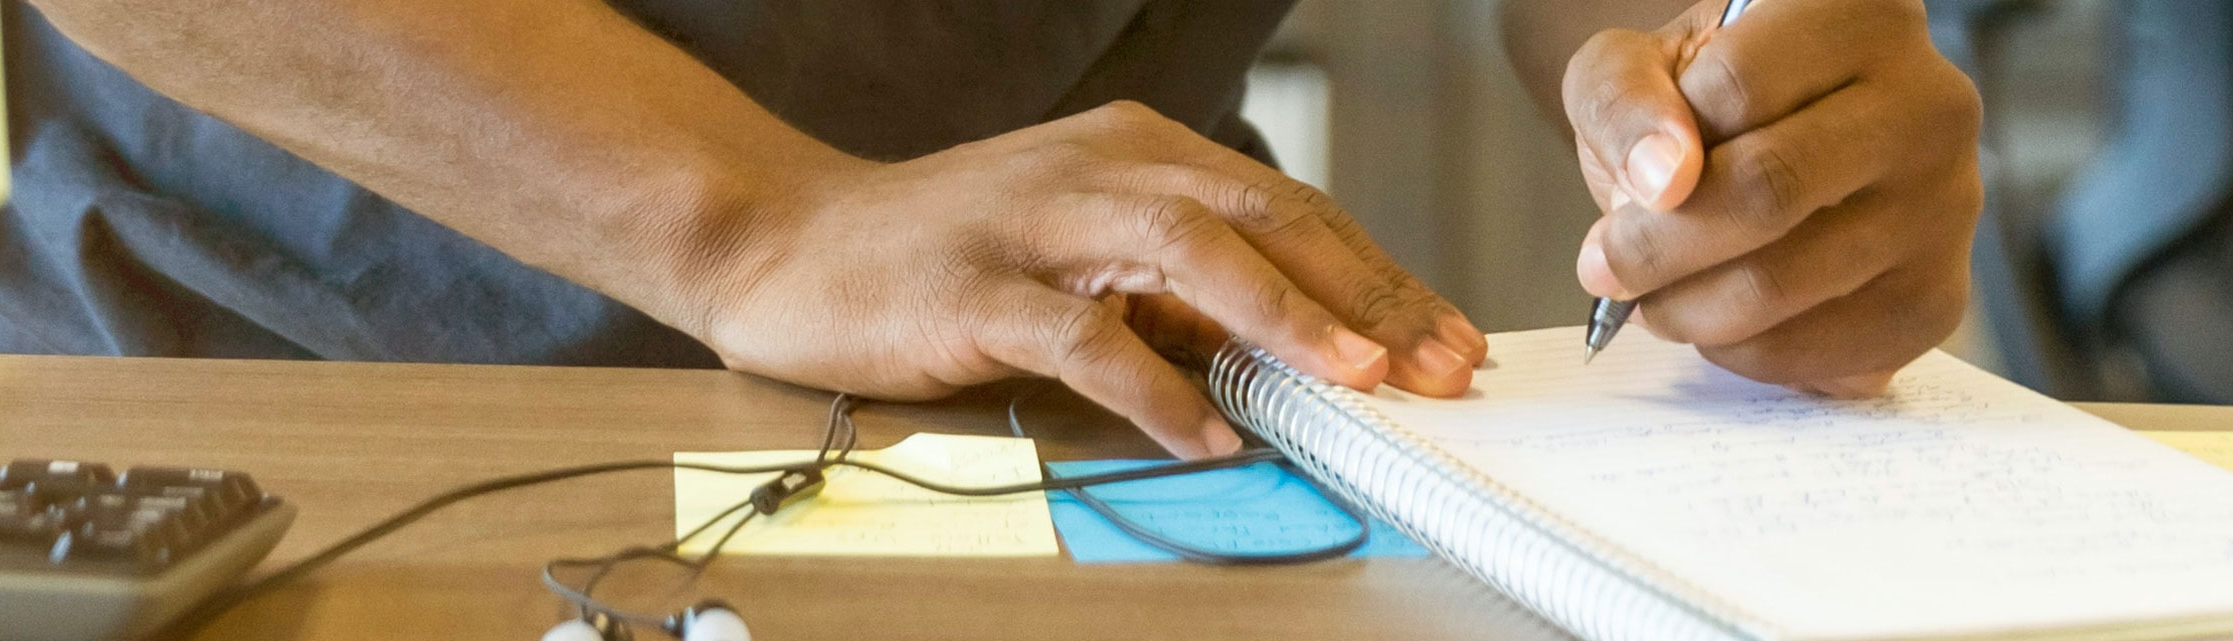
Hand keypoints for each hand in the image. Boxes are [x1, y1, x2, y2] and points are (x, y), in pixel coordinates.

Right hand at [697, 101, 1487, 457]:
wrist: (787, 241)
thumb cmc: (941, 253)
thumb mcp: (1080, 249)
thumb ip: (1174, 287)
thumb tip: (1289, 352)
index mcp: (1137, 149)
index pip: (1288, 207)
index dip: (1378, 275)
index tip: (1445, 339)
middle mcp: (1100, 167)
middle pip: (1265, 218)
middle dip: (1365, 296)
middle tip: (1437, 366)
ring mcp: (1037, 221)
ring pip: (1189, 253)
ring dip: (1283, 318)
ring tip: (1354, 379)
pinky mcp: (976, 285)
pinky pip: (1085, 335)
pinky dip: (1156, 387)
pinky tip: (1207, 432)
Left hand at [1560, 0, 1982, 395]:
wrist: (1776, 154)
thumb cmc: (1707, 103)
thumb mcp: (1639, 67)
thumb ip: (1625, 99)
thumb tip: (1663, 179)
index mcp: (1862, 16)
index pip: (1736, 89)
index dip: (1658, 150)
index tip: (1628, 190)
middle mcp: (1930, 102)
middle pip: (1768, 191)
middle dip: (1657, 248)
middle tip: (1608, 266)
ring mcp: (1948, 205)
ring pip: (1785, 282)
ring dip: (1686, 308)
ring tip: (1657, 293)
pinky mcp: (1937, 297)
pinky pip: (1821, 351)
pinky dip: (1741, 352)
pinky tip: (1720, 317)